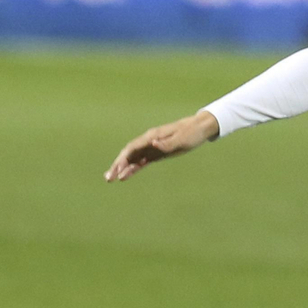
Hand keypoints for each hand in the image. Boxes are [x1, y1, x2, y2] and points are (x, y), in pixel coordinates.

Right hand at [105, 111, 219, 181]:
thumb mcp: (182, 139)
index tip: (116, 170)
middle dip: (117, 165)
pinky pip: (142, 162)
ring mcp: (152, 147)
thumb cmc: (192, 133)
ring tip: (111, 179)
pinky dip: (133, 169)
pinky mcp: (157, 153)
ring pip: (133, 159)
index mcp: (152, 136)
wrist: (200, 128)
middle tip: (108, 178)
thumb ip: (168, 143)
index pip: (133, 148)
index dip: (123, 159)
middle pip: (129, 154)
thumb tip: (153, 144)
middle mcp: (149, 141)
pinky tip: (125, 176)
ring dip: (122, 168)